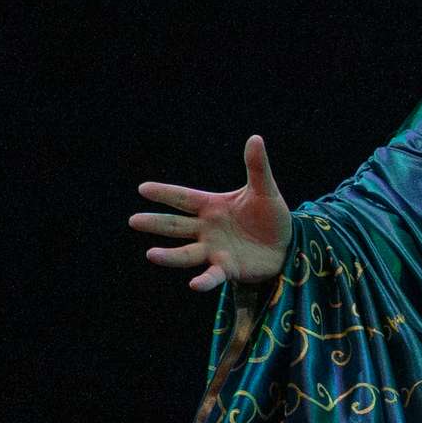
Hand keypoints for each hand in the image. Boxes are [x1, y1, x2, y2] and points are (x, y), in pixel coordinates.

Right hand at [131, 135, 293, 293]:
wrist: (287, 245)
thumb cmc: (270, 216)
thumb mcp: (265, 190)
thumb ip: (257, 167)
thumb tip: (255, 137)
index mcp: (212, 207)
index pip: (183, 198)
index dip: (165, 193)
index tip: (143, 188)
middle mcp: (207, 229)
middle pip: (176, 226)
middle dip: (156, 223)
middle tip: (133, 221)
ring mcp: (214, 250)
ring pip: (186, 253)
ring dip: (169, 256)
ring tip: (150, 254)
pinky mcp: (227, 268)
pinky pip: (212, 276)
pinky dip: (204, 281)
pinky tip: (194, 284)